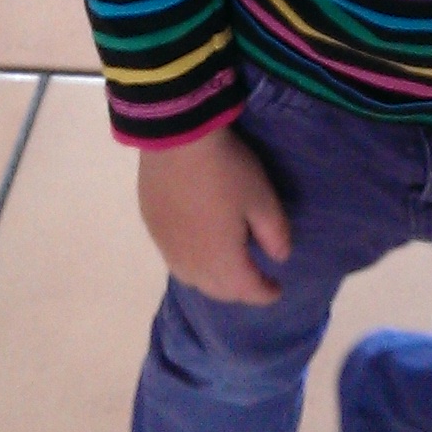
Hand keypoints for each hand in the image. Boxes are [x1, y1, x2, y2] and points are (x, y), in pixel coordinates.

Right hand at [136, 122, 291, 304]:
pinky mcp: (152, 228)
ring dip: (213, 282)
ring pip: (192, 279)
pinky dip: (192, 265)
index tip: (277, 290)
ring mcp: (166, 246)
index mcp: (222, 261)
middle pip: (217, 290)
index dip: (264, 293)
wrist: (176, 139)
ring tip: (228, 271)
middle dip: (239, 291)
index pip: (246, 289)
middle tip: (255, 282)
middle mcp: (191, 263)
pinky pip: (174, 260)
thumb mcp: (262, 199)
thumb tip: (279, 257)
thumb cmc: (226, 171)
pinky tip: (198, 250)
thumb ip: (275, 233)